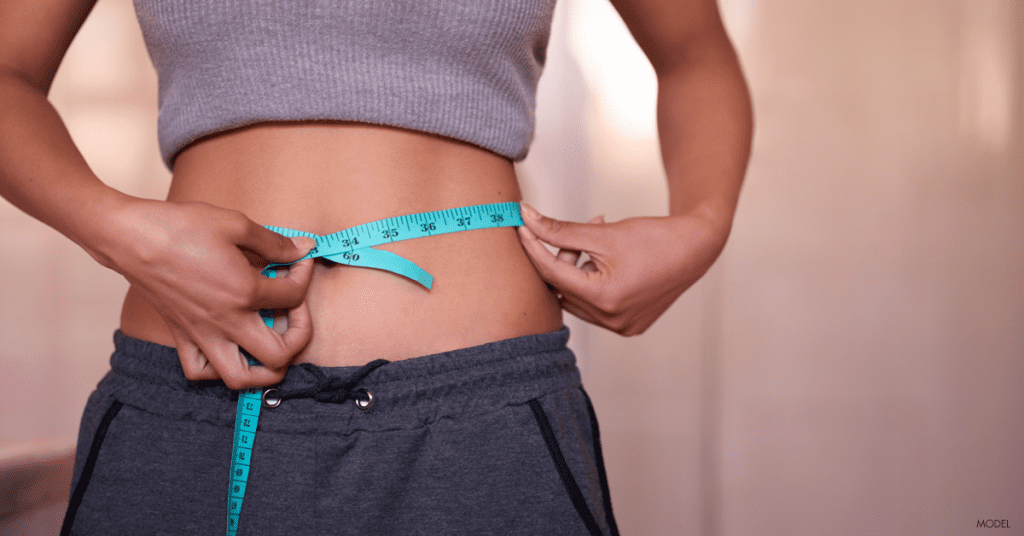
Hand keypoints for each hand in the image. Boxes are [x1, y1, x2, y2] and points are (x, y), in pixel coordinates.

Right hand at [92, 198, 315, 388]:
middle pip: (279, 355)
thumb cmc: (181, 227)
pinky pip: (201, 371)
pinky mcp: (181, 336)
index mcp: (244, 293)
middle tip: (296, 311)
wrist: (131, 236)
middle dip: (300, 336)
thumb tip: (304, 249)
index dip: (304, 275)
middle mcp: (225, 322)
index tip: (299, 260)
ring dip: (264, 368)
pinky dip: (219, 368)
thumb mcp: (236, 224)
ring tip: (270, 342)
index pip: (293, 296)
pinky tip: (230, 345)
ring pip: (241, 378)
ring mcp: (202, 335)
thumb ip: (275, 242)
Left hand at [517, 203, 727, 335]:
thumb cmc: (655, 238)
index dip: (533, 247)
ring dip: (576, 271)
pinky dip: (592, 283)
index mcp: (604, 298)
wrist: (696, 248)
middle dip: (561, 258)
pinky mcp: (628, 325)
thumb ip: (561, 229)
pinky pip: (594, 306)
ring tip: (597, 245)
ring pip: (576, 298)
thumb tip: (527, 217)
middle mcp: (611, 320)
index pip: (553, 273)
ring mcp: (621, 326)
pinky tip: (606, 263)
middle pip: (563, 288)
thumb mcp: (604, 232)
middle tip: (575, 233)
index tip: (521, 226)